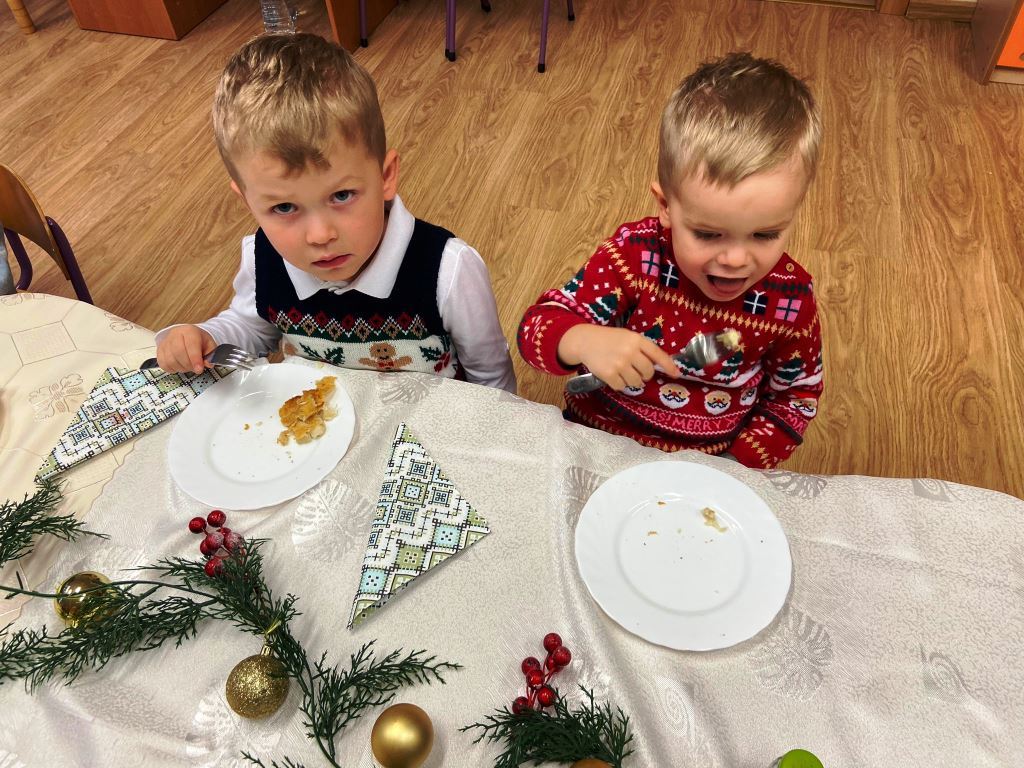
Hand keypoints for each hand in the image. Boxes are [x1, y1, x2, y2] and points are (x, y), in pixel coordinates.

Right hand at [156, 325, 216, 373]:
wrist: (187, 336)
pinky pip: (164, 364)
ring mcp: (165, 342)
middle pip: (179, 353)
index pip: (190, 345)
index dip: (195, 359)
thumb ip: (211, 354)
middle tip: (196, 368)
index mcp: (189, 331)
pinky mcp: (159, 351)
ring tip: (188, 365)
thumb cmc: (199, 340)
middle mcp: (175, 334)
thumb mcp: (209, 345)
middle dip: (189, 365)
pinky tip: (180, 365)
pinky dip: (173, 369)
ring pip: (170, 361)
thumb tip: (208, 363)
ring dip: (181, 368)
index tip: (199, 369)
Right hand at [558, 325, 680, 390]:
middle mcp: (630, 351)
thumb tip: (661, 366)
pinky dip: (619, 384)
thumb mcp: (628, 337)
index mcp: (637, 340)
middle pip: (648, 372)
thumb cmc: (610, 339)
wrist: (585, 341)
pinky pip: (622, 387)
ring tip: (624, 373)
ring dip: (632, 381)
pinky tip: (613, 376)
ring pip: (636, 382)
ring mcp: (619, 364)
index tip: (676, 374)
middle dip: (645, 375)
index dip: (668, 365)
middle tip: (638, 373)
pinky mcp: (609, 374)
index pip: (657, 354)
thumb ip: (643, 349)